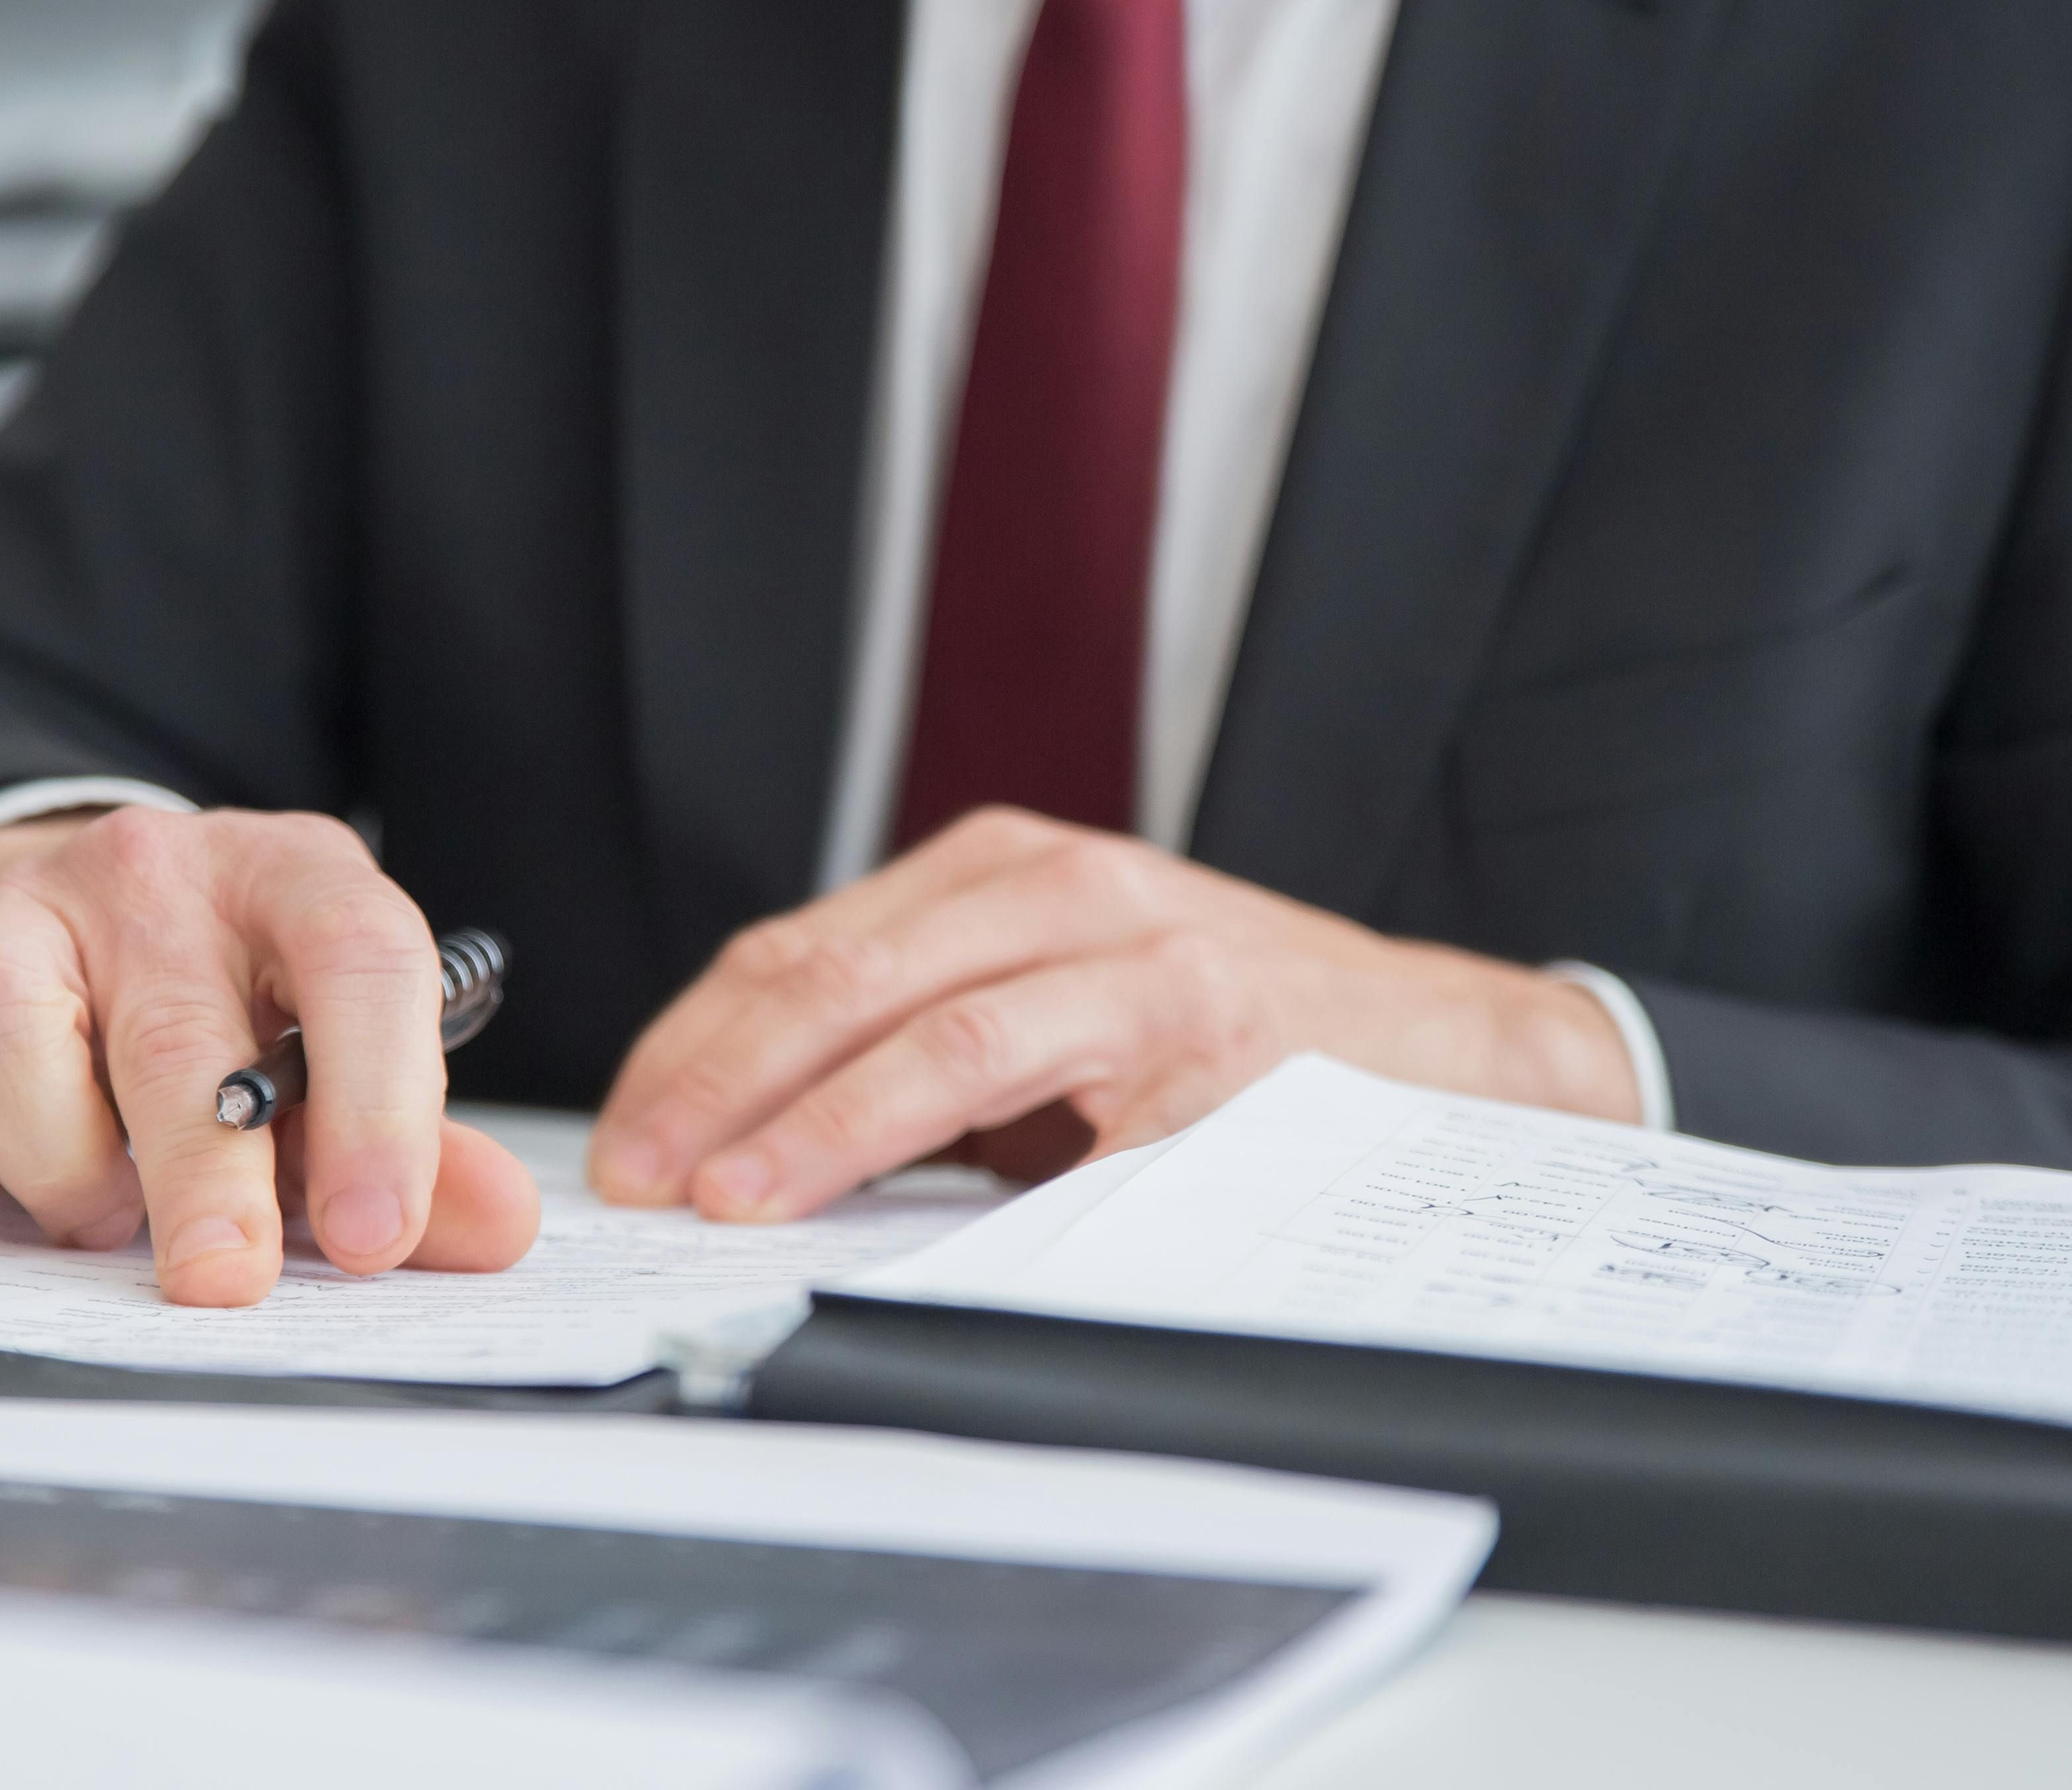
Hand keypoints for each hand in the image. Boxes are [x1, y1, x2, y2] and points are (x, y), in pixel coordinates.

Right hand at [0, 807, 540, 1305]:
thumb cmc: (231, 1008)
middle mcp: (153, 876)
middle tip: (224, 1281)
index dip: (382, 1104)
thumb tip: (498, 1228)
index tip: (377, 1233)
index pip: (361, 960)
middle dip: (205, 1179)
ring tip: (104, 1213)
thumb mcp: (341, 1055)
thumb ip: (417, 1151)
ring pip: (4, 1026)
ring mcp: (16, 910)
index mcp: (293, 879)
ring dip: (57, 1158)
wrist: (76, 917)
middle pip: (177, 1031)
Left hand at [587, 808, 1639, 1220]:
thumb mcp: (1066, 1004)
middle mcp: (1060, 885)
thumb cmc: (1238, 1037)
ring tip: (727, 1193)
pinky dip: (947, 1155)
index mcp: (1004, 868)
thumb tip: (755, 1144)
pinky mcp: (1200, 1037)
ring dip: (809, 1120)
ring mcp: (1135, 955)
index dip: (693, 1043)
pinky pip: (1047, 1100)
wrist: (1446, 1047)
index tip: (625, 1129)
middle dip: (712, 1081)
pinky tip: (884, 1203)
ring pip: (929, 1026)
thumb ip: (934, 1044)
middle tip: (637, 1172)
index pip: (799, 949)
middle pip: (835, 974)